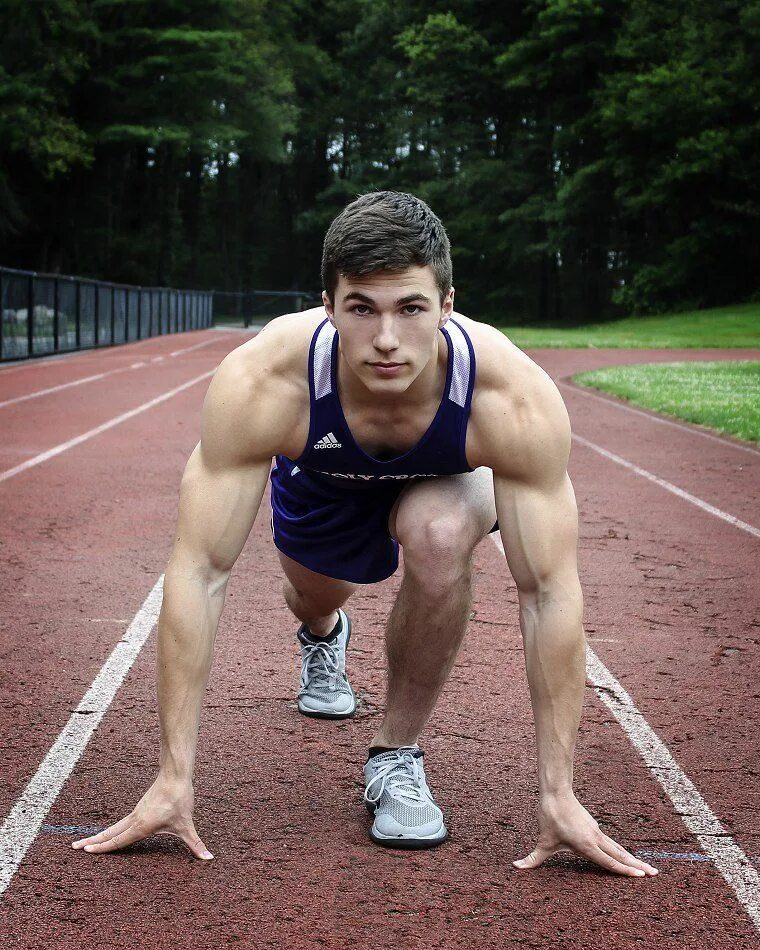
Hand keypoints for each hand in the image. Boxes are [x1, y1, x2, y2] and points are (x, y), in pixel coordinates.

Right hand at [71, 774, 212, 859]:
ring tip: (85, 842)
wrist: (176, 775)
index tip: (86, 851)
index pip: (118, 840)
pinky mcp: (140, 807)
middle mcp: (135, 819)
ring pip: (114, 826)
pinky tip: (109, 832)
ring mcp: (136, 812)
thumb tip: (208, 858)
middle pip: (110, 833)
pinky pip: (121, 822)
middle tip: (75, 848)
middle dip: (93, 841)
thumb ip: (196, 844)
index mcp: (142, 826)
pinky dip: (111, 829)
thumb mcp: (187, 825)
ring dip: (99, 835)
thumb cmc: (180, 799)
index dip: (103, 847)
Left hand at [513, 791, 657, 876]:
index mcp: (586, 845)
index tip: (641, 877)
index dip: (625, 871)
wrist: (556, 792)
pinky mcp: (594, 827)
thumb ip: (532, 858)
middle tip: (654, 874)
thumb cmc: (550, 816)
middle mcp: (595, 839)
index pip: (609, 862)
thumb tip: (516, 866)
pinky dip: (620, 851)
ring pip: (617, 848)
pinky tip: (625, 856)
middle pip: (620, 855)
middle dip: (637, 866)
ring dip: (632, 858)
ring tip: (646, 868)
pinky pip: (611, 842)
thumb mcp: (542, 841)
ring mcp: (596, 832)